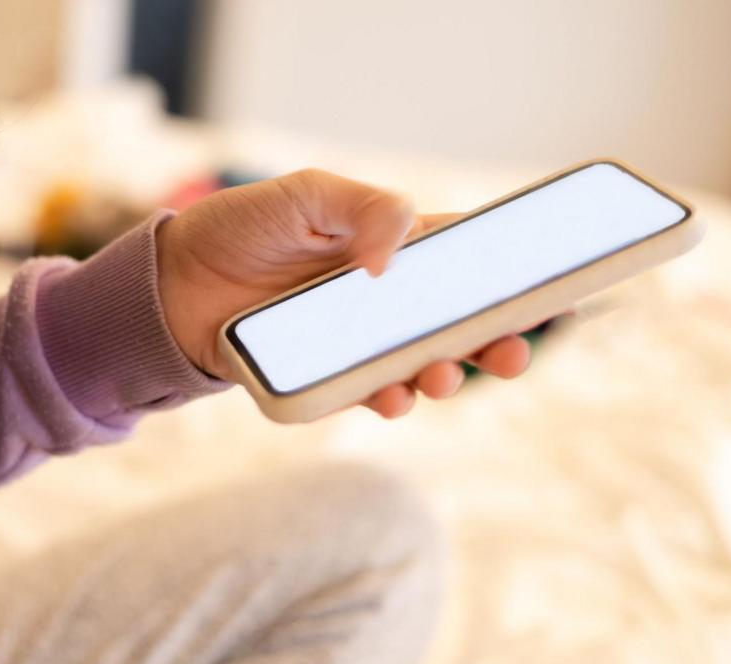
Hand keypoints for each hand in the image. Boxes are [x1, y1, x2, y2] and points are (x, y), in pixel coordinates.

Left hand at [156, 169, 529, 418]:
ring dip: (447, 376)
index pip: (468, 259)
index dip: (515, 275)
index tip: (558, 291)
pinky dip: (388, 400)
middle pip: (460, 323)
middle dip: (497, 341)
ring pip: (423, 366)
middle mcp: (384, 298)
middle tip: (516, 352)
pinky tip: (392, 397)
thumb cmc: (242, 228)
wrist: (172, 282)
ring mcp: (357, 340)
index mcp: (392, 247)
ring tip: (443, 376)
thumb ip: (365, 209)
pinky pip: (370, 396)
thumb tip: (401, 258)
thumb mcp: (306, 195)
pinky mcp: (325, 377)